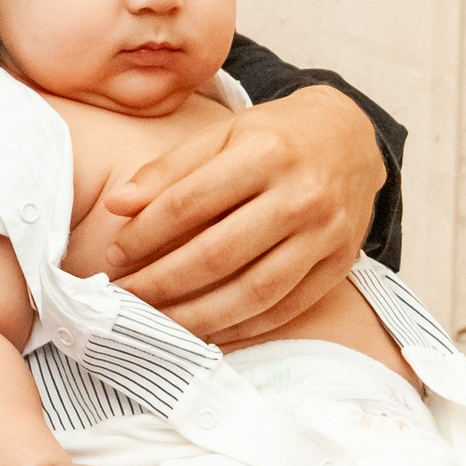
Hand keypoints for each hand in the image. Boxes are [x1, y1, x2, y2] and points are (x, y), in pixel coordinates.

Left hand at [108, 82, 384, 345]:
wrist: (351, 140)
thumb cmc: (276, 136)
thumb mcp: (223, 134)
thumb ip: (169, 168)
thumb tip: (117, 204)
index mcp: (267, 151)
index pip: (191, 202)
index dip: (145, 234)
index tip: (115, 254)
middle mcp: (302, 194)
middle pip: (218, 254)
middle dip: (162, 282)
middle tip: (125, 296)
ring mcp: (325, 234)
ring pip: (252, 292)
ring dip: (196, 316)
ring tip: (156, 322)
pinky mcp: (339, 264)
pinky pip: (283, 309)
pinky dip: (240, 327)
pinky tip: (205, 331)